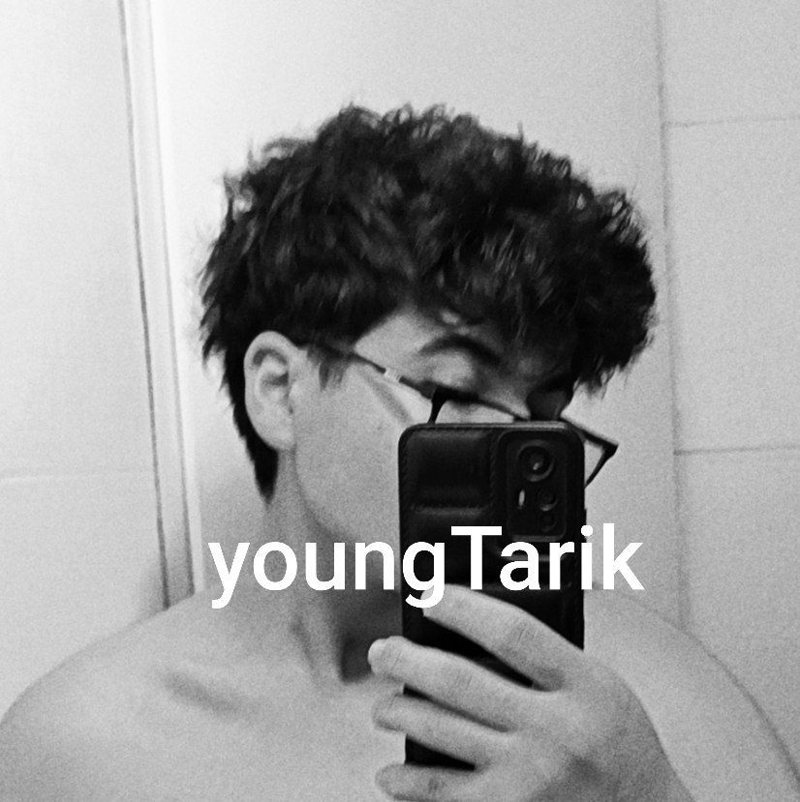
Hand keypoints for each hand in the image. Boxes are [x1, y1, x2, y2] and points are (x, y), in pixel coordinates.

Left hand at [368, 585, 691, 800]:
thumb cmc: (621, 747)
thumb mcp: (602, 685)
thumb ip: (551, 656)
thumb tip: (480, 621)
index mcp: (584, 686)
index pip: (512, 632)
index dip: (462, 608)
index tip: (429, 595)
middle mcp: (555, 731)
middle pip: (461, 682)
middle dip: (408, 661)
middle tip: (383, 651)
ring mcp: (531, 777)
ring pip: (443, 733)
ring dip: (400, 715)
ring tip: (382, 707)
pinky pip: (446, 795)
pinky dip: (410, 783)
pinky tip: (391, 775)